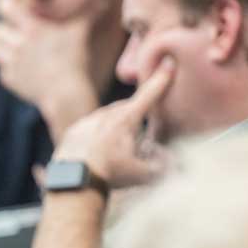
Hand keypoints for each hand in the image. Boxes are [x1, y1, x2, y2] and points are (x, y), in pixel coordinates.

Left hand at [0, 0, 103, 133]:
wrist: (66, 93)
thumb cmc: (75, 59)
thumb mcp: (82, 31)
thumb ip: (91, 11)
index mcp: (31, 27)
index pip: (5, 5)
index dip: (6, 3)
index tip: (13, 6)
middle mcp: (17, 43)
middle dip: (3, 28)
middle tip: (13, 30)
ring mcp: (11, 63)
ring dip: (0, 47)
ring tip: (13, 48)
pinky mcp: (11, 81)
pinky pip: (2, 72)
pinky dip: (9, 70)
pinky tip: (23, 70)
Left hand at [51, 59, 175, 190]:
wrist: (73, 183)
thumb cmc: (109, 176)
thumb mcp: (143, 175)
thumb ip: (163, 166)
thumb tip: (175, 163)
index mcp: (125, 120)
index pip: (148, 96)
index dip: (160, 80)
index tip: (168, 63)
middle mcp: (106, 115)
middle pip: (127, 109)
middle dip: (136, 118)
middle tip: (138, 138)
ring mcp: (87, 121)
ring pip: (108, 118)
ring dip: (116, 128)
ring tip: (116, 151)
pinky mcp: (74, 131)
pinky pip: (90, 128)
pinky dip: (97, 136)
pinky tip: (98, 152)